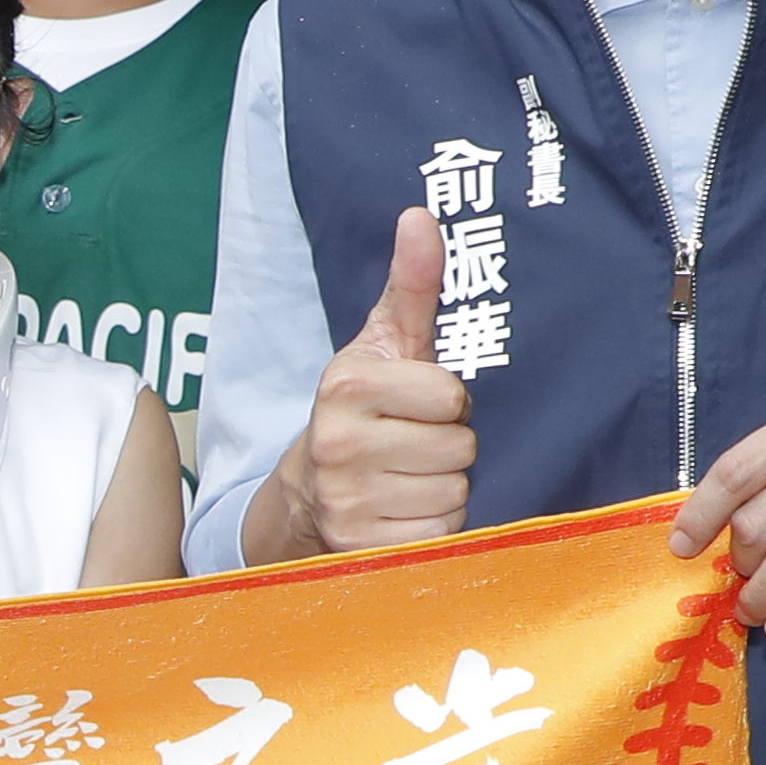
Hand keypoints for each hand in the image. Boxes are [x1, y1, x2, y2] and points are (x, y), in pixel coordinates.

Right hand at [281, 206, 475, 556]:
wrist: (307, 493)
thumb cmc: (363, 409)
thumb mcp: (383, 345)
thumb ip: (411, 285)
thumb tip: (421, 217)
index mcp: (346, 386)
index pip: (452, 397)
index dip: (449, 401)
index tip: (422, 404)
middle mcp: (338, 445)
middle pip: (458, 448)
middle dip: (449, 447)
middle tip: (417, 442)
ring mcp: (346, 501)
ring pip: (453, 493)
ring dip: (444, 486)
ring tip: (410, 475)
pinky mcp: (361, 547)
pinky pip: (440, 533)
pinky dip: (433, 525)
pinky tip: (405, 509)